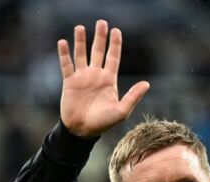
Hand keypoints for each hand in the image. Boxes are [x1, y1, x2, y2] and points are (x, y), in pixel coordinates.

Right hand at [58, 20, 149, 136]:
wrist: (82, 131)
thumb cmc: (103, 123)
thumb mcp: (121, 111)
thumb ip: (133, 97)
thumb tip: (146, 84)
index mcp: (109, 80)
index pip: (113, 57)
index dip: (115, 44)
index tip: (116, 30)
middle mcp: (96, 75)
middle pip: (98, 51)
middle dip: (100, 37)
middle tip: (101, 22)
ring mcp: (82, 77)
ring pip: (81, 54)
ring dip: (81, 41)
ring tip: (80, 27)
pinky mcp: (69, 82)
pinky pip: (66, 65)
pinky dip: (64, 54)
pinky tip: (63, 42)